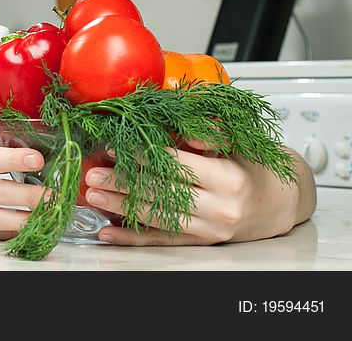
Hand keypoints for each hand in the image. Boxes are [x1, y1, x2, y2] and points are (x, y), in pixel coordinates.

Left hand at [82, 140, 312, 245]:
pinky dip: (132, 238)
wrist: (280, 203)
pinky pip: (161, 241)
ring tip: (93, 197)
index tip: (114, 146)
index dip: (142, 155)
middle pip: (161, 193)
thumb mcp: (238, 144)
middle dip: (122, 183)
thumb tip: (181, 130)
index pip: (175, 166)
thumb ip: (209, 135)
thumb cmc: (253, 167)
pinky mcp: (200, 242)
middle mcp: (219, 208)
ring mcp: (208, 229)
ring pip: (157, 218)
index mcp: (227, 178)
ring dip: (121, 207)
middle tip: (93, 175)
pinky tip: (109, 232)